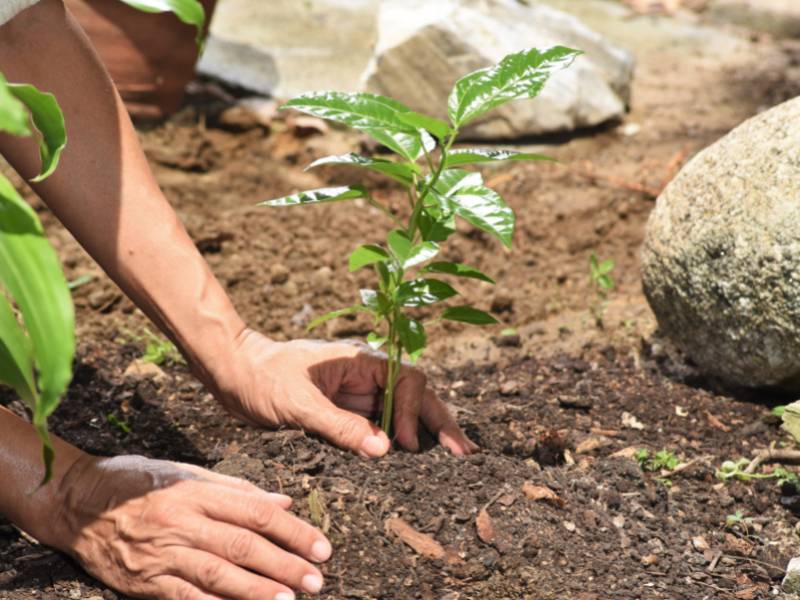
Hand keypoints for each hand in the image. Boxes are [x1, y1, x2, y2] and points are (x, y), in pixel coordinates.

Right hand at [50, 455, 330, 599]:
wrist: (75, 501)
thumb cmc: (135, 481)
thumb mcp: (186, 472)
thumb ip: (236, 489)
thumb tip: (282, 502)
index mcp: (197, 491)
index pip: (256, 512)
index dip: (292, 530)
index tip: (320, 545)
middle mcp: (182, 521)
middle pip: (243, 545)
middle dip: (284, 564)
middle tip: (316, 578)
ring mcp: (162, 553)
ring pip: (218, 574)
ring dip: (257, 590)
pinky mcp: (144, 581)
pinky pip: (185, 598)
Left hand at [215, 329, 477, 456]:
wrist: (235, 375)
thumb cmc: (262, 378)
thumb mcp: (298, 403)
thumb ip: (339, 425)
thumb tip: (384, 449)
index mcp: (360, 361)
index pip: (406, 380)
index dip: (411, 411)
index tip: (401, 443)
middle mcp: (367, 376)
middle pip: (416, 394)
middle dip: (440, 421)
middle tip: (465, 452)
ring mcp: (359, 395)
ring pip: (404, 411)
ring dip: (427, 432)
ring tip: (455, 456)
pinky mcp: (348, 413)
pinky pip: (382, 427)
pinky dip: (402, 441)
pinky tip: (417, 459)